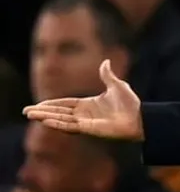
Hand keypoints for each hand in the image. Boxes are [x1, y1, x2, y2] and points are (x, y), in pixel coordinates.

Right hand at [23, 59, 142, 140]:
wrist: (140, 116)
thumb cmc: (131, 104)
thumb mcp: (117, 85)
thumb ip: (107, 75)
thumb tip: (105, 62)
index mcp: (89, 104)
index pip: (65, 104)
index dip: (52, 104)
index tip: (38, 105)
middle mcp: (85, 114)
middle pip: (59, 113)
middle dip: (43, 112)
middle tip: (27, 112)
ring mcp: (86, 122)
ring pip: (61, 120)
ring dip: (46, 118)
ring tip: (31, 116)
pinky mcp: (89, 129)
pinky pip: (71, 126)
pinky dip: (58, 124)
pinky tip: (46, 122)